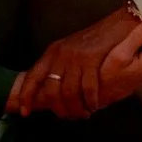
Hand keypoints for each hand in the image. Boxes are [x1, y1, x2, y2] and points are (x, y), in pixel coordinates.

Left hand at [17, 7, 140, 118]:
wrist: (117, 25)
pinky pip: (87, 88)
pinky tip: (94, 105)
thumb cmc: (94, 41)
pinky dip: (90, 101)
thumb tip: (52, 94)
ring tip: (83, 114)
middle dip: (59, 109)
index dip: (26, 96)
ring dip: (75, 109)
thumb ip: (60, 67)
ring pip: (69, 92)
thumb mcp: (70, 50)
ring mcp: (76, 57)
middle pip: (51, 91)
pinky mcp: (92, 59)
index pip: (33, 77)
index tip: (25, 112)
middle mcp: (60, 55)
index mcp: (51, 53)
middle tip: (69, 117)